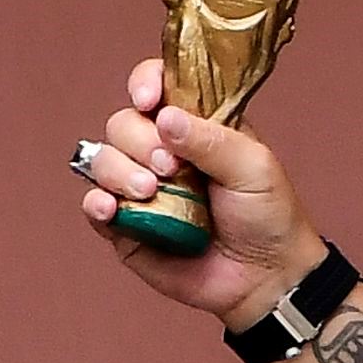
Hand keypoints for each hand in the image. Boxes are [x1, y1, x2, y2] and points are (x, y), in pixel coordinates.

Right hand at [79, 58, 325, 332]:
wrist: (267, 279)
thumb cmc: (268, 218)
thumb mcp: (255, 169)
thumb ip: (211, 139)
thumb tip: (164, 117)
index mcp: (195, 128)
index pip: (157, 86)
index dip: (145, 83)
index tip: (149, 100)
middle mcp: (162, 152)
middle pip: (122, 123)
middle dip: (139, 140)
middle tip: (171, 168)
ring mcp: (141, 188)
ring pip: (102, 159)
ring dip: (120, 171)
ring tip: (152, 192)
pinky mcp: (127, 226)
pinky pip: (94, 205)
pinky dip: (96, 202)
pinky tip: (111, 208)